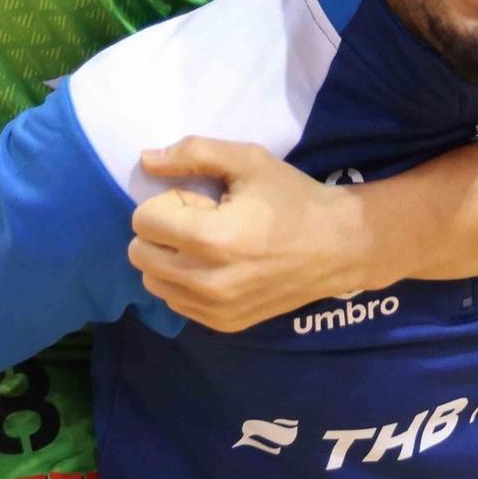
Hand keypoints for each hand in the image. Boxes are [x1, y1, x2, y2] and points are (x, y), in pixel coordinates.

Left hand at [129, 138, 366, 331]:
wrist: (338, 246)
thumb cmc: (291, 198)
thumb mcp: (247, 160)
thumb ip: (192, 153)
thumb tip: (144, 161)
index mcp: (212, 239)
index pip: (143, 222)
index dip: (168, 202)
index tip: (200, 201)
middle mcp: (208, 282)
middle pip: (139, 254)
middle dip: (161, 231)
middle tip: (201, 221)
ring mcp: (216, 309)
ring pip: (152, 282)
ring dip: (168, 259)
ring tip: (207, 245)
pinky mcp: (224, 325)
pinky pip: (176, 302)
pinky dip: (184, 282)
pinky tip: (216, 267)